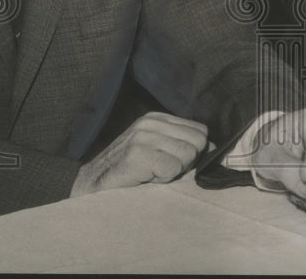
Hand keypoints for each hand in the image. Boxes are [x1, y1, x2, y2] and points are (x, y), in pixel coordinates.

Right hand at [71, 112, 208, 196]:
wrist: (90, 186)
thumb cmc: (129, 173)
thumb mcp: (157, 151)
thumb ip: (183, 145)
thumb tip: (215, 148)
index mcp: (158, 118)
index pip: (200, 131)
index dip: (192, 152)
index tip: (170, 162)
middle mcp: (151, 122)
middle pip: (197, 142)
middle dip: (185, 162)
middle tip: (160, 170)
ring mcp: (143, 136)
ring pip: (186, 156)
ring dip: (172, 173)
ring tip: (150, 174)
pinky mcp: (137, 154)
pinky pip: (171, 170)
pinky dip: (161, 181)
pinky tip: (144, 179)